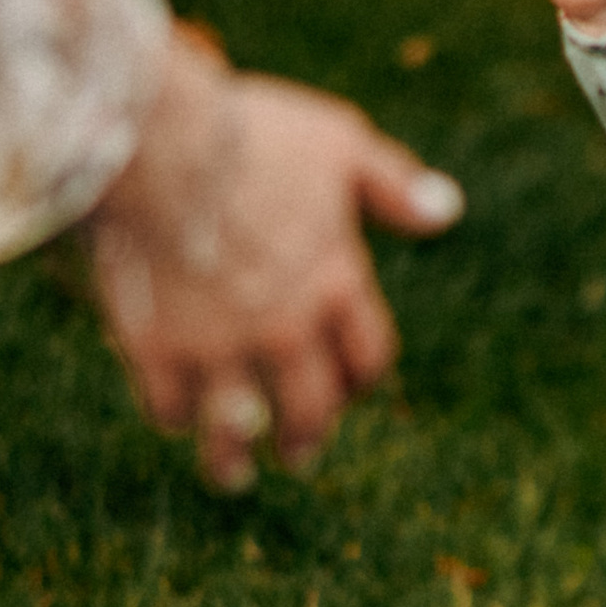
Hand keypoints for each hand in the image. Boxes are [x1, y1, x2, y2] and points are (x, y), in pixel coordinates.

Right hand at [87, 27, 463, 487]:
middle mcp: (287, 329)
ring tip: (234, 474)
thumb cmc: (250, 132)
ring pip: (238, 426)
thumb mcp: (337, 144)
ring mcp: (222, 346)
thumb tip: (448, 211)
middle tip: (300, 452)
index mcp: (336, 284)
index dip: (359, 378)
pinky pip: (170, 406)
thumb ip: (392, 184)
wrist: (159, 143)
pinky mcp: (157, 349)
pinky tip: (174, 415)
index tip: (349, 386)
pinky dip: (174, 415)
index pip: (367, 357)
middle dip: (308, 434)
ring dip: (237, 457)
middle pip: (311, 407)